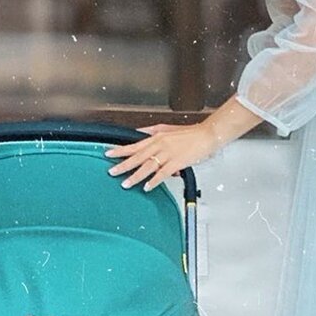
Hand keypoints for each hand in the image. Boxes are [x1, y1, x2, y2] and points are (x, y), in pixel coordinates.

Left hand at [104, 122, 219, 191]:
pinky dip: (154, 180)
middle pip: (137, 156)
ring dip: (135, 175)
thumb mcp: (167, 128)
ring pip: (147, 166)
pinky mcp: (177, 162)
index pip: (134, 145)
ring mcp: (168, 153)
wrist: (207, 135)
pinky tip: (147, 186)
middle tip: (111, 172)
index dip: (120, 150)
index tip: (108, 154)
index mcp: (156, 137)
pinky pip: (162, 173)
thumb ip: (151, 131)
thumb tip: (138, 132)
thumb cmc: (190, 133)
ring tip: (126, 183)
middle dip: (123, 165)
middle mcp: (160, 144)